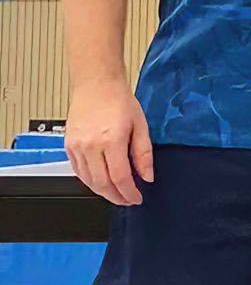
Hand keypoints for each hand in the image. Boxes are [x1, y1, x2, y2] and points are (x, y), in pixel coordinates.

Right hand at [65, 78, 152, 206]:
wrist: (96, 84)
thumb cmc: (118, 100)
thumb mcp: (140, 126)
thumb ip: (143, 154)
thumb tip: (147, 176)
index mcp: (111, 140)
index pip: (120, 178)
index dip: (129, 193)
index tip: (136, 198)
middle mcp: (91, 145)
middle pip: (102, 183)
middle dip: (116, 197)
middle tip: (127, 200)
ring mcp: (77, 146)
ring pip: (88, 181)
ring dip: (102, 192)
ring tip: (115, 194)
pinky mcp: (69, 145)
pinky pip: (78, 171)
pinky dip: (89, 181)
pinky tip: (100, 182)